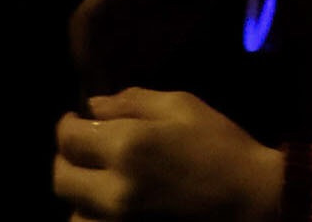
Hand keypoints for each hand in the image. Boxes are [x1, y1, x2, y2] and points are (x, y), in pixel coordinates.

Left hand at [54, 89, 284, 220]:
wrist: (249, 198)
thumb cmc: (219, 145)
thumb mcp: (180, 105)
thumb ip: (132, 101)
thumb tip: (93, 106)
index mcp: (128, 148)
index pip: (69, 139)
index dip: (67, 125)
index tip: (75, 119)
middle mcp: (114, 191)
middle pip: (61, 180)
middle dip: (66, 158)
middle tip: (81, 147)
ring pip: (72, 213)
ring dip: (79, 193)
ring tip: (97, 178)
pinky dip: (92, 216)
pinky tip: (109, 202)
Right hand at [69, 0, 228, 99]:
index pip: (83, 20)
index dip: (80, 44)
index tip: (86, 70)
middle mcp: (113, 17)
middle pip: (89, 51)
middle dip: (89, 76)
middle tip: (96, 106)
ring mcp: (128, 37)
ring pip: (103, 67)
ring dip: (101, 88)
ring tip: (110, 114)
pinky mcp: (144, 53)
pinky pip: (123, 76)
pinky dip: (120, 92)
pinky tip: (128, 110)